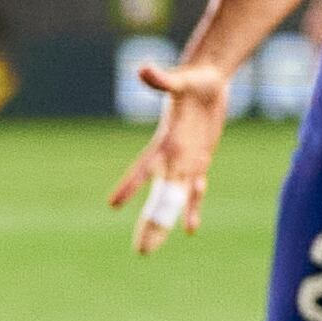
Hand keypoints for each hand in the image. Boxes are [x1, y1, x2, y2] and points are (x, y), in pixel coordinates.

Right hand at [103, 56, 234, 253]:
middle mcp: (172, 157)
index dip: (130, 186)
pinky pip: (194, 190)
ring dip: (164, 222)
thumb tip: (142, 69)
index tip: (112, 205)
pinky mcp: (199, 161)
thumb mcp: (181, 79)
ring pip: (173, 199)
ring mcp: (185, 162)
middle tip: (141, 251)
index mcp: (165, 142)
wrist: (208, 79)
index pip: (144, 169)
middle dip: (150, 223)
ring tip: (149, 249)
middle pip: (158, 197)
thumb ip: (162, 79)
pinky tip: (189, 228)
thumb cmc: (194, 78)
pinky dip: (192, 207)